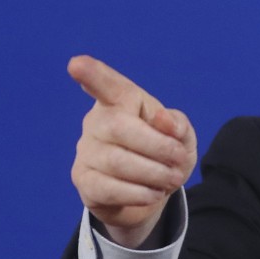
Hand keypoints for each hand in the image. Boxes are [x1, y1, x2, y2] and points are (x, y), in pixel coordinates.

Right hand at [68, 56, 197, 248]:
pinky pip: (108, 188)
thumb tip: (163, 120)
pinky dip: (138, 193)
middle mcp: (97, 122)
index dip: (93, 75)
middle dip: (158, 147)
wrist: (151, 193)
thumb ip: (178, 125)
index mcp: (121, 102)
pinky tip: (153, 194)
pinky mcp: (84, 181)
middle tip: (179, 160)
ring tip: (172, 180)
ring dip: (153, 174)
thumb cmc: (163, 154)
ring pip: (116, 161)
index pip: (108, 85)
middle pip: (119, 127)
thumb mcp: (182, 137)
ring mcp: (86, 152)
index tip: (77, 64)